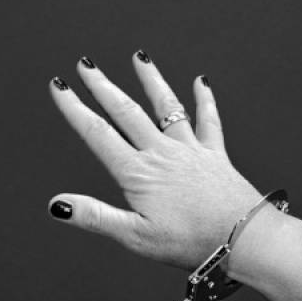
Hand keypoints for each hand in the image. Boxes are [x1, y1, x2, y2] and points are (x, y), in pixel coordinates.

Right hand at [48, 51, 261, 270]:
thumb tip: (58, 205)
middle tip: (86, 66)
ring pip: (166, 107)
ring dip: (150, 81)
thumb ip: (95, 217)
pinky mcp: (215, 155)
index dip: (75, 109)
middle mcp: (162, 154)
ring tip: (139, 58)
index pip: (98, 134)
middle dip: (102, 87)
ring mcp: (190, 150)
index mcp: (138, 173)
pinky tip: (201, 82)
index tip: (60, 89)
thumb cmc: (191, 241)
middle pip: (127, 112)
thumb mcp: (135, 236)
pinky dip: (204, 99)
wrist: (243, 238)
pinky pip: (208, 120)